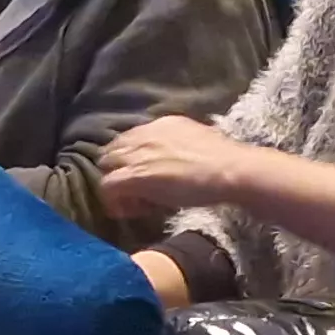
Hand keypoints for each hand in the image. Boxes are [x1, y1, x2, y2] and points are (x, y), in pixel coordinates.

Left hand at [91, 116, 262, 219]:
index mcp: (162, 124)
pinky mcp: (134, 175)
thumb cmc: (224, 159)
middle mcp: (144, 134)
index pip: (131, 137)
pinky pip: (108, 187)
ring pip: (106, 166)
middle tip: (136, 191)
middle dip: (119, 169)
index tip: (147, 175)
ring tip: (135, 202)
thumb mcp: (201, 140)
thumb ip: (184, 144)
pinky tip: (133, 210)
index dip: (133, 157)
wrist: (229, 169)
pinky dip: (115, 200)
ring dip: (117, 184)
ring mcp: (137, 154)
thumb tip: (184, 157)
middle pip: (112, 149)